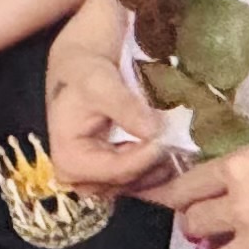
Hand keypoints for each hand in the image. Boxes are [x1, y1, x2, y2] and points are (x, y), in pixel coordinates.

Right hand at [42, 9, 184, 195]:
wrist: (80, 65)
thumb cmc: (85, 72)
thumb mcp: (101, 83)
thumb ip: (125, 108)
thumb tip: (154, 131)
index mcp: (68, 160)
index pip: (115, 171)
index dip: (144, 158)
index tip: (167, 139)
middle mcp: (79, 178)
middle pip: (126, 182)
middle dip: (153, 165)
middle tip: (179, 143)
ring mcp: (97, 178)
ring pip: (136, 183)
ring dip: (159, 167)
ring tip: (179, 144)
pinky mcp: (112, 172)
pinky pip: (139, 177)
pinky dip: (156, 165)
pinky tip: (173, 147)